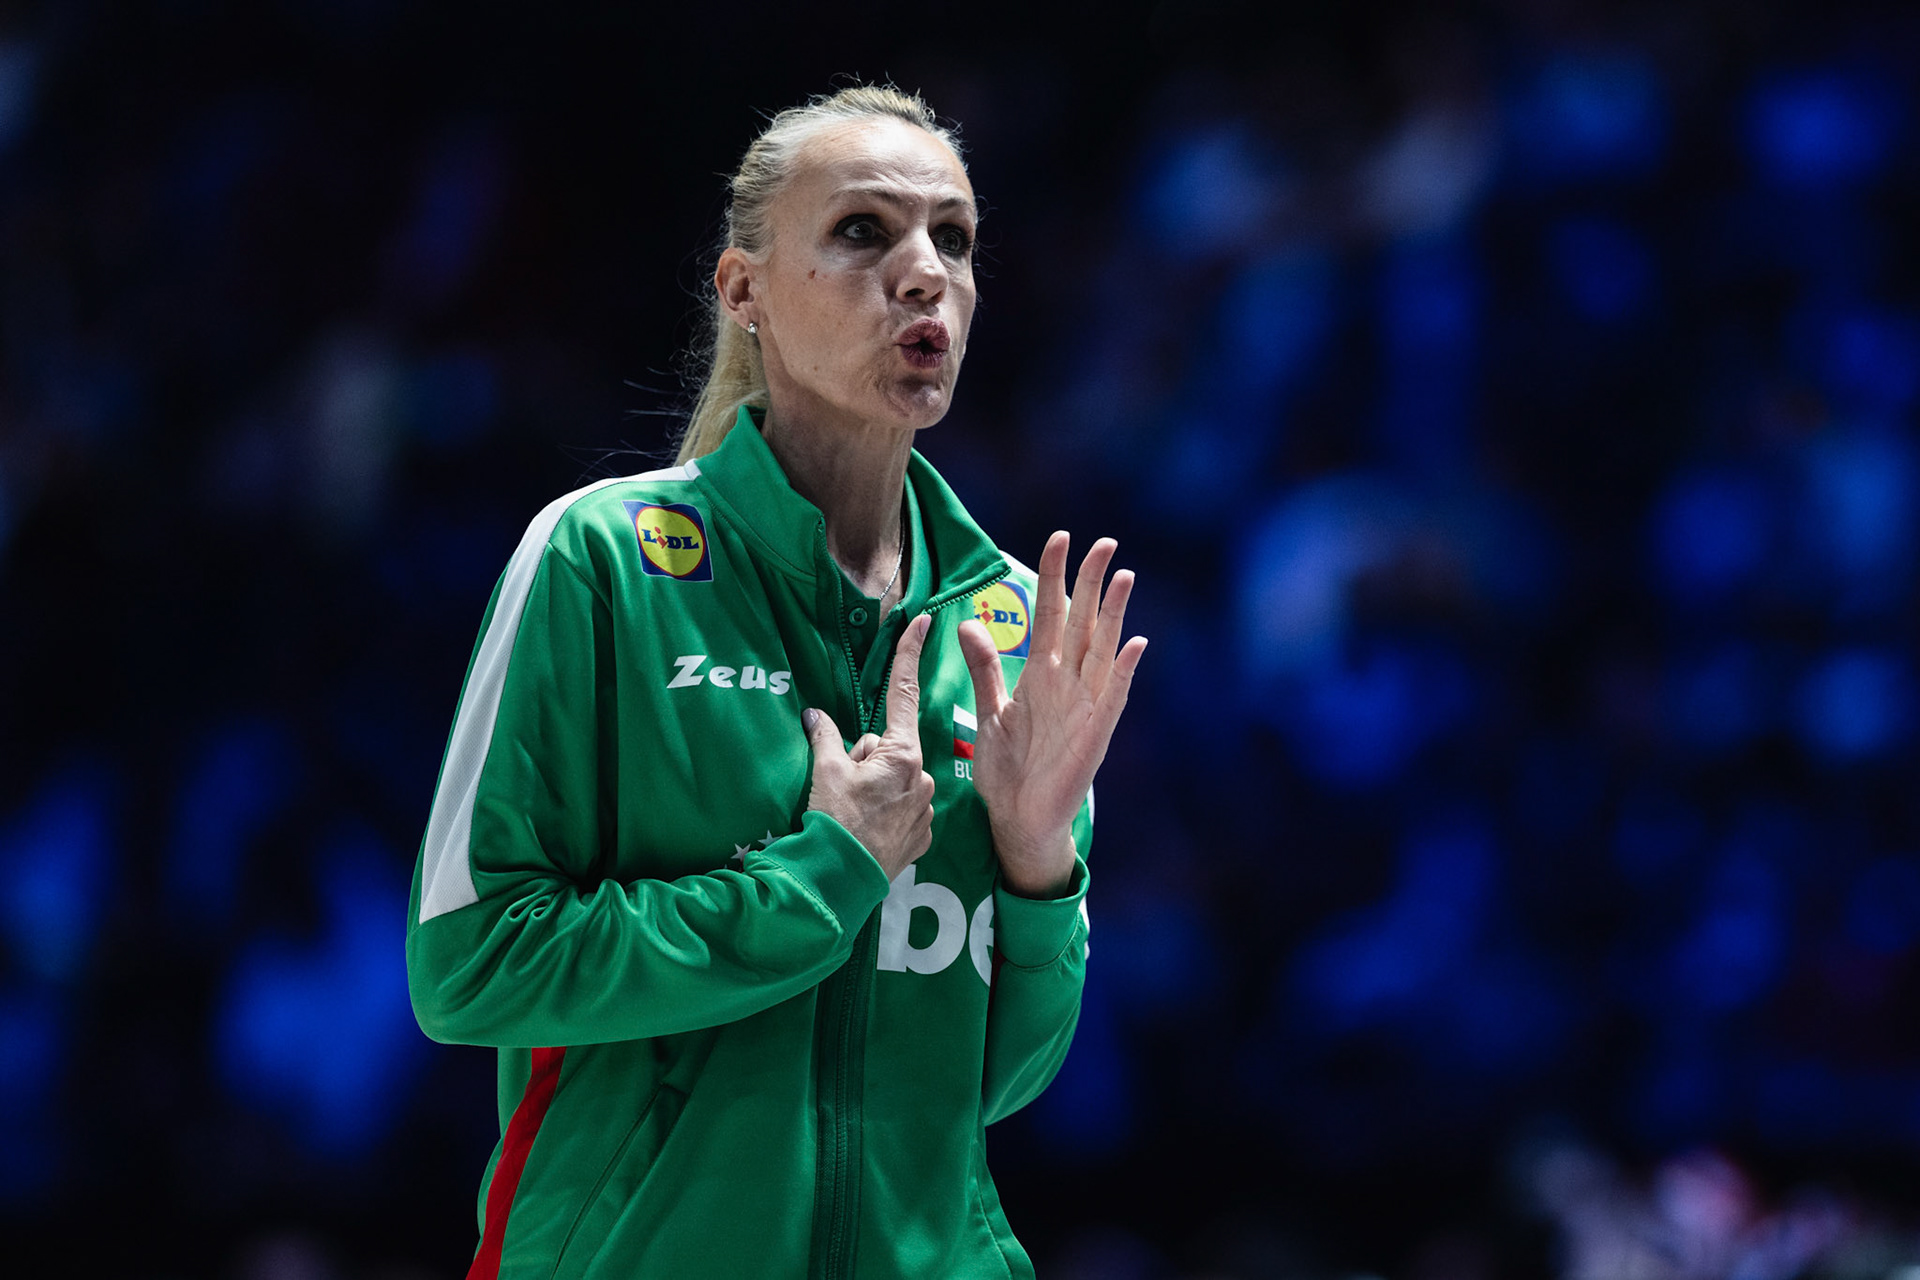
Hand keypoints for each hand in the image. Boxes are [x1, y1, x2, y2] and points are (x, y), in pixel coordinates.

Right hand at [802, 614, 935, 881]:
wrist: (841, 879)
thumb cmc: (834, 821)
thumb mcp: (826, 771)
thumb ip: (825, 736)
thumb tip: (815, 714)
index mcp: (902, 754)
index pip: (903, 694)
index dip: (909, 655)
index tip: (924, 621)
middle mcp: (922, 778)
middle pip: (890, 747)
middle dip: (867, 757)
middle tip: (845, 782)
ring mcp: (925, 809)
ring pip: (896, 778)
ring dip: (876, 785)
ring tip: (854, 810)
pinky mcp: (923, 836)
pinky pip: (903, 808)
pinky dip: (886, 812)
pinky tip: (868, 827)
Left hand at [958, 533, 1146, 897]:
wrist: (1018, 819)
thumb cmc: (1008, 770)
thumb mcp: (991, 711)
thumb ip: (986, 668)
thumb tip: (968, 622)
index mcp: (1042, 674)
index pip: (1051, 614)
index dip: (1055, 577)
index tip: (1060, 539)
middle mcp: (1068, 683)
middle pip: (1084, 622)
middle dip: (1092, 582)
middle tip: (1105, 542)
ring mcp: (1086, 706)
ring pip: (1102, 650)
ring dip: (1114, 615)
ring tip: (1125, 577)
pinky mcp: (1095, 733)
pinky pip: (1112, 697)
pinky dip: (1122, 671)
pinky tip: (1134, 644)